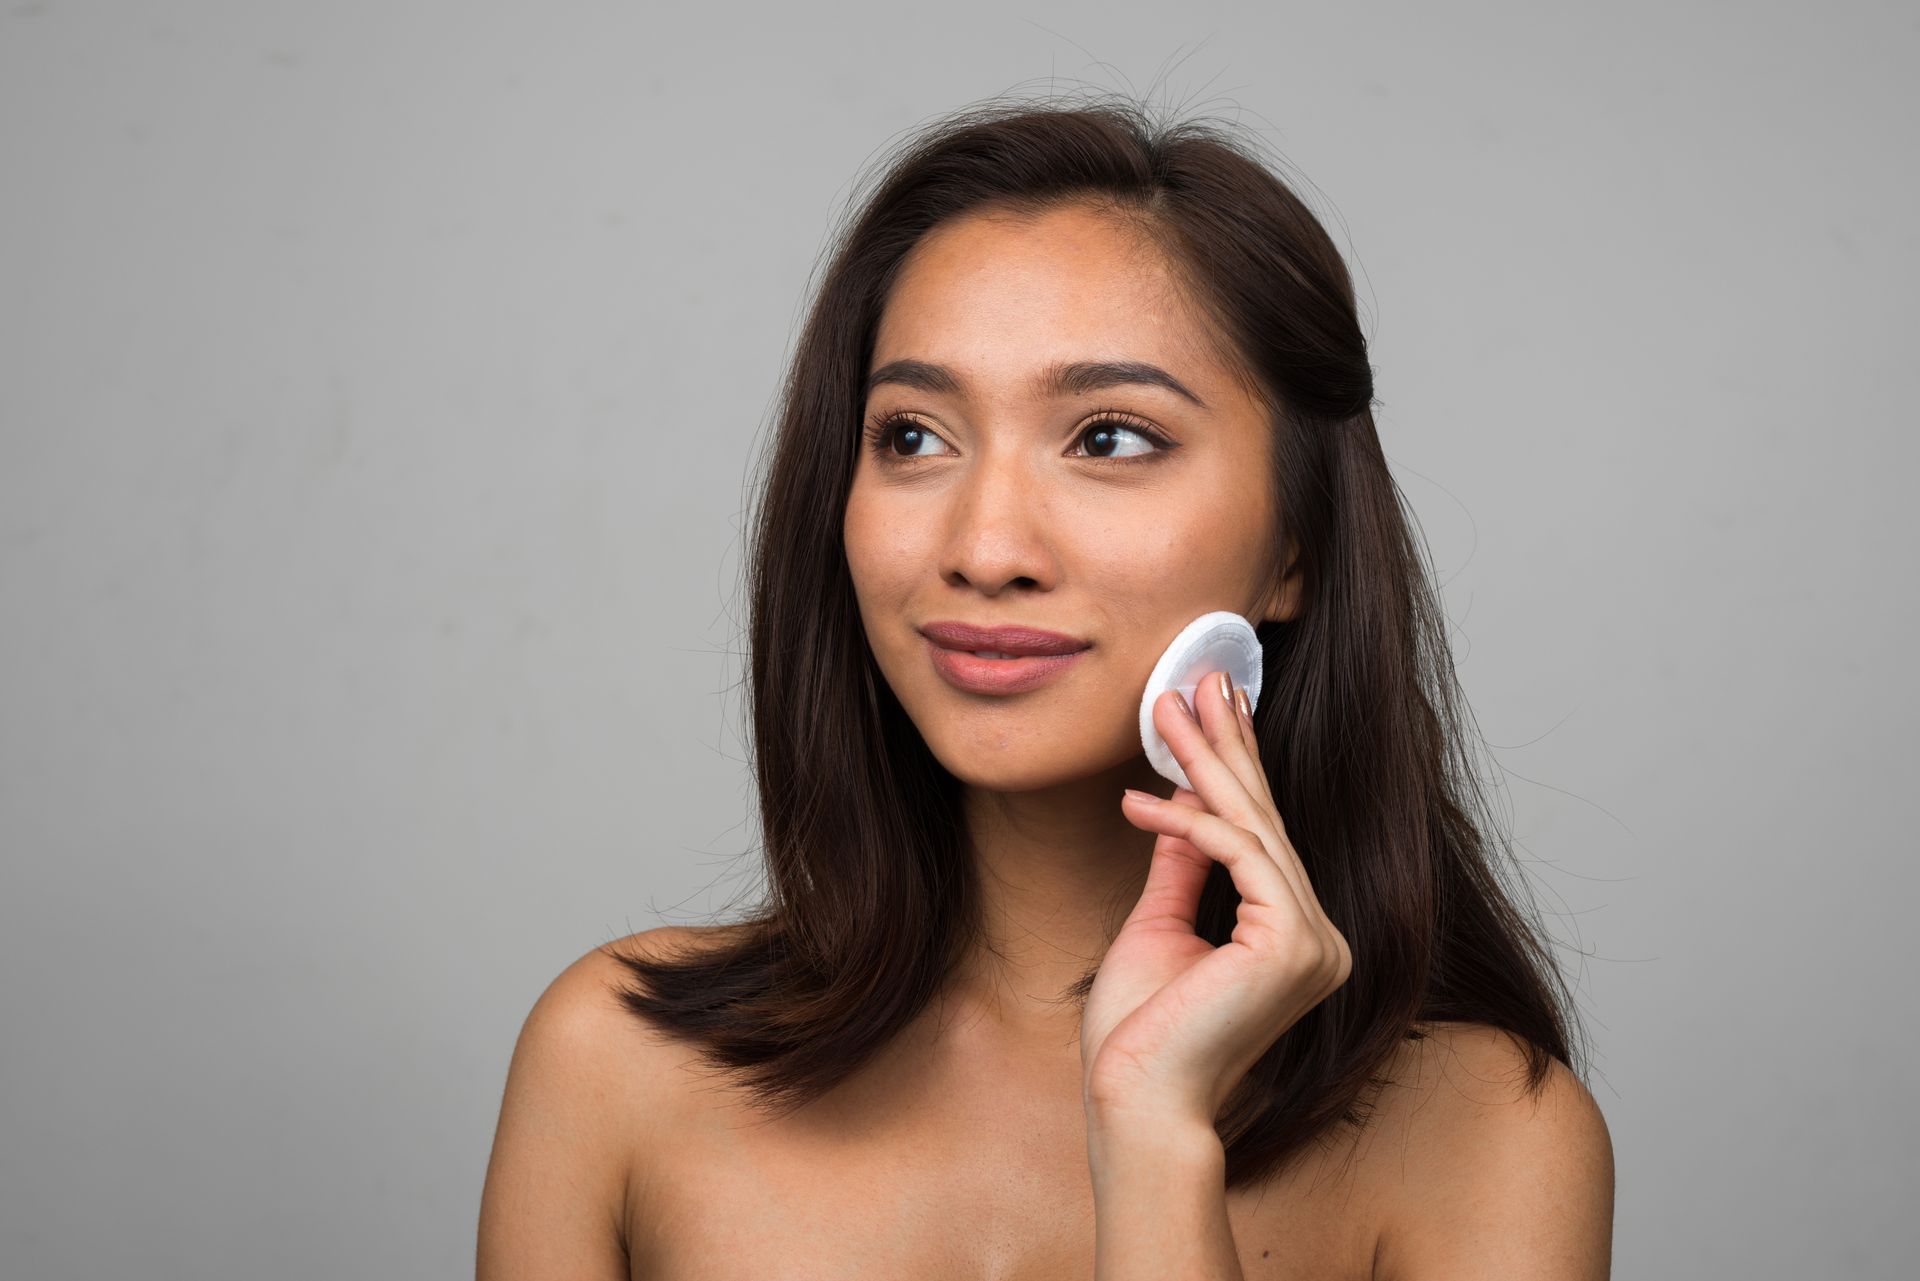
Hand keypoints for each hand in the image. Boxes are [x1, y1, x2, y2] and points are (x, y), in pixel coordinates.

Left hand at [1081, 668, 1351, 1126]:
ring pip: (1254, 829)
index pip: (1263, 838)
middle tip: (1199, 679)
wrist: (1135, 1102)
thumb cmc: (1141, 1034)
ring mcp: (1315, 944)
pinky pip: (1240, 857)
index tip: (1213, 708)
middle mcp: (1319, 939)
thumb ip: (1182, 869)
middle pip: (1266, 822)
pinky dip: (1188, 824)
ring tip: (1166, 709)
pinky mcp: (1292, 945)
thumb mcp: (1159, 927)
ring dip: (1204, 763)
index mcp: (1295, 938)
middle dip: (1228, 745)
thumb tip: (1177, 804)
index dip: (1237, 769)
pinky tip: (1141, 803)